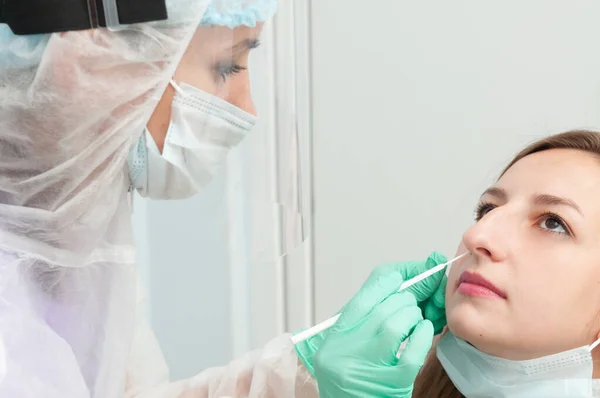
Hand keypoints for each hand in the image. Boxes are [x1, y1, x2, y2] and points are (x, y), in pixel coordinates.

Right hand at [312, 252, 446, 396]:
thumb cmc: (354, 382)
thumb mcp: (352, 344)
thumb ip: (369, 317)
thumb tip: (399, 284)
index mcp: (335, 338)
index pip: (363, 297)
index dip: (389, 280)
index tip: (404, 276)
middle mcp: (346, 351)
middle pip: (381, 308)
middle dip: (405, 299)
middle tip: (414, 302)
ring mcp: (368, 368)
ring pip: (394, 324)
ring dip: (413, 316)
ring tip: (416, 319)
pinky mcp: (391, 384)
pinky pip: (412, 351)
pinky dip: (423, 336)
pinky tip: (425, 332)